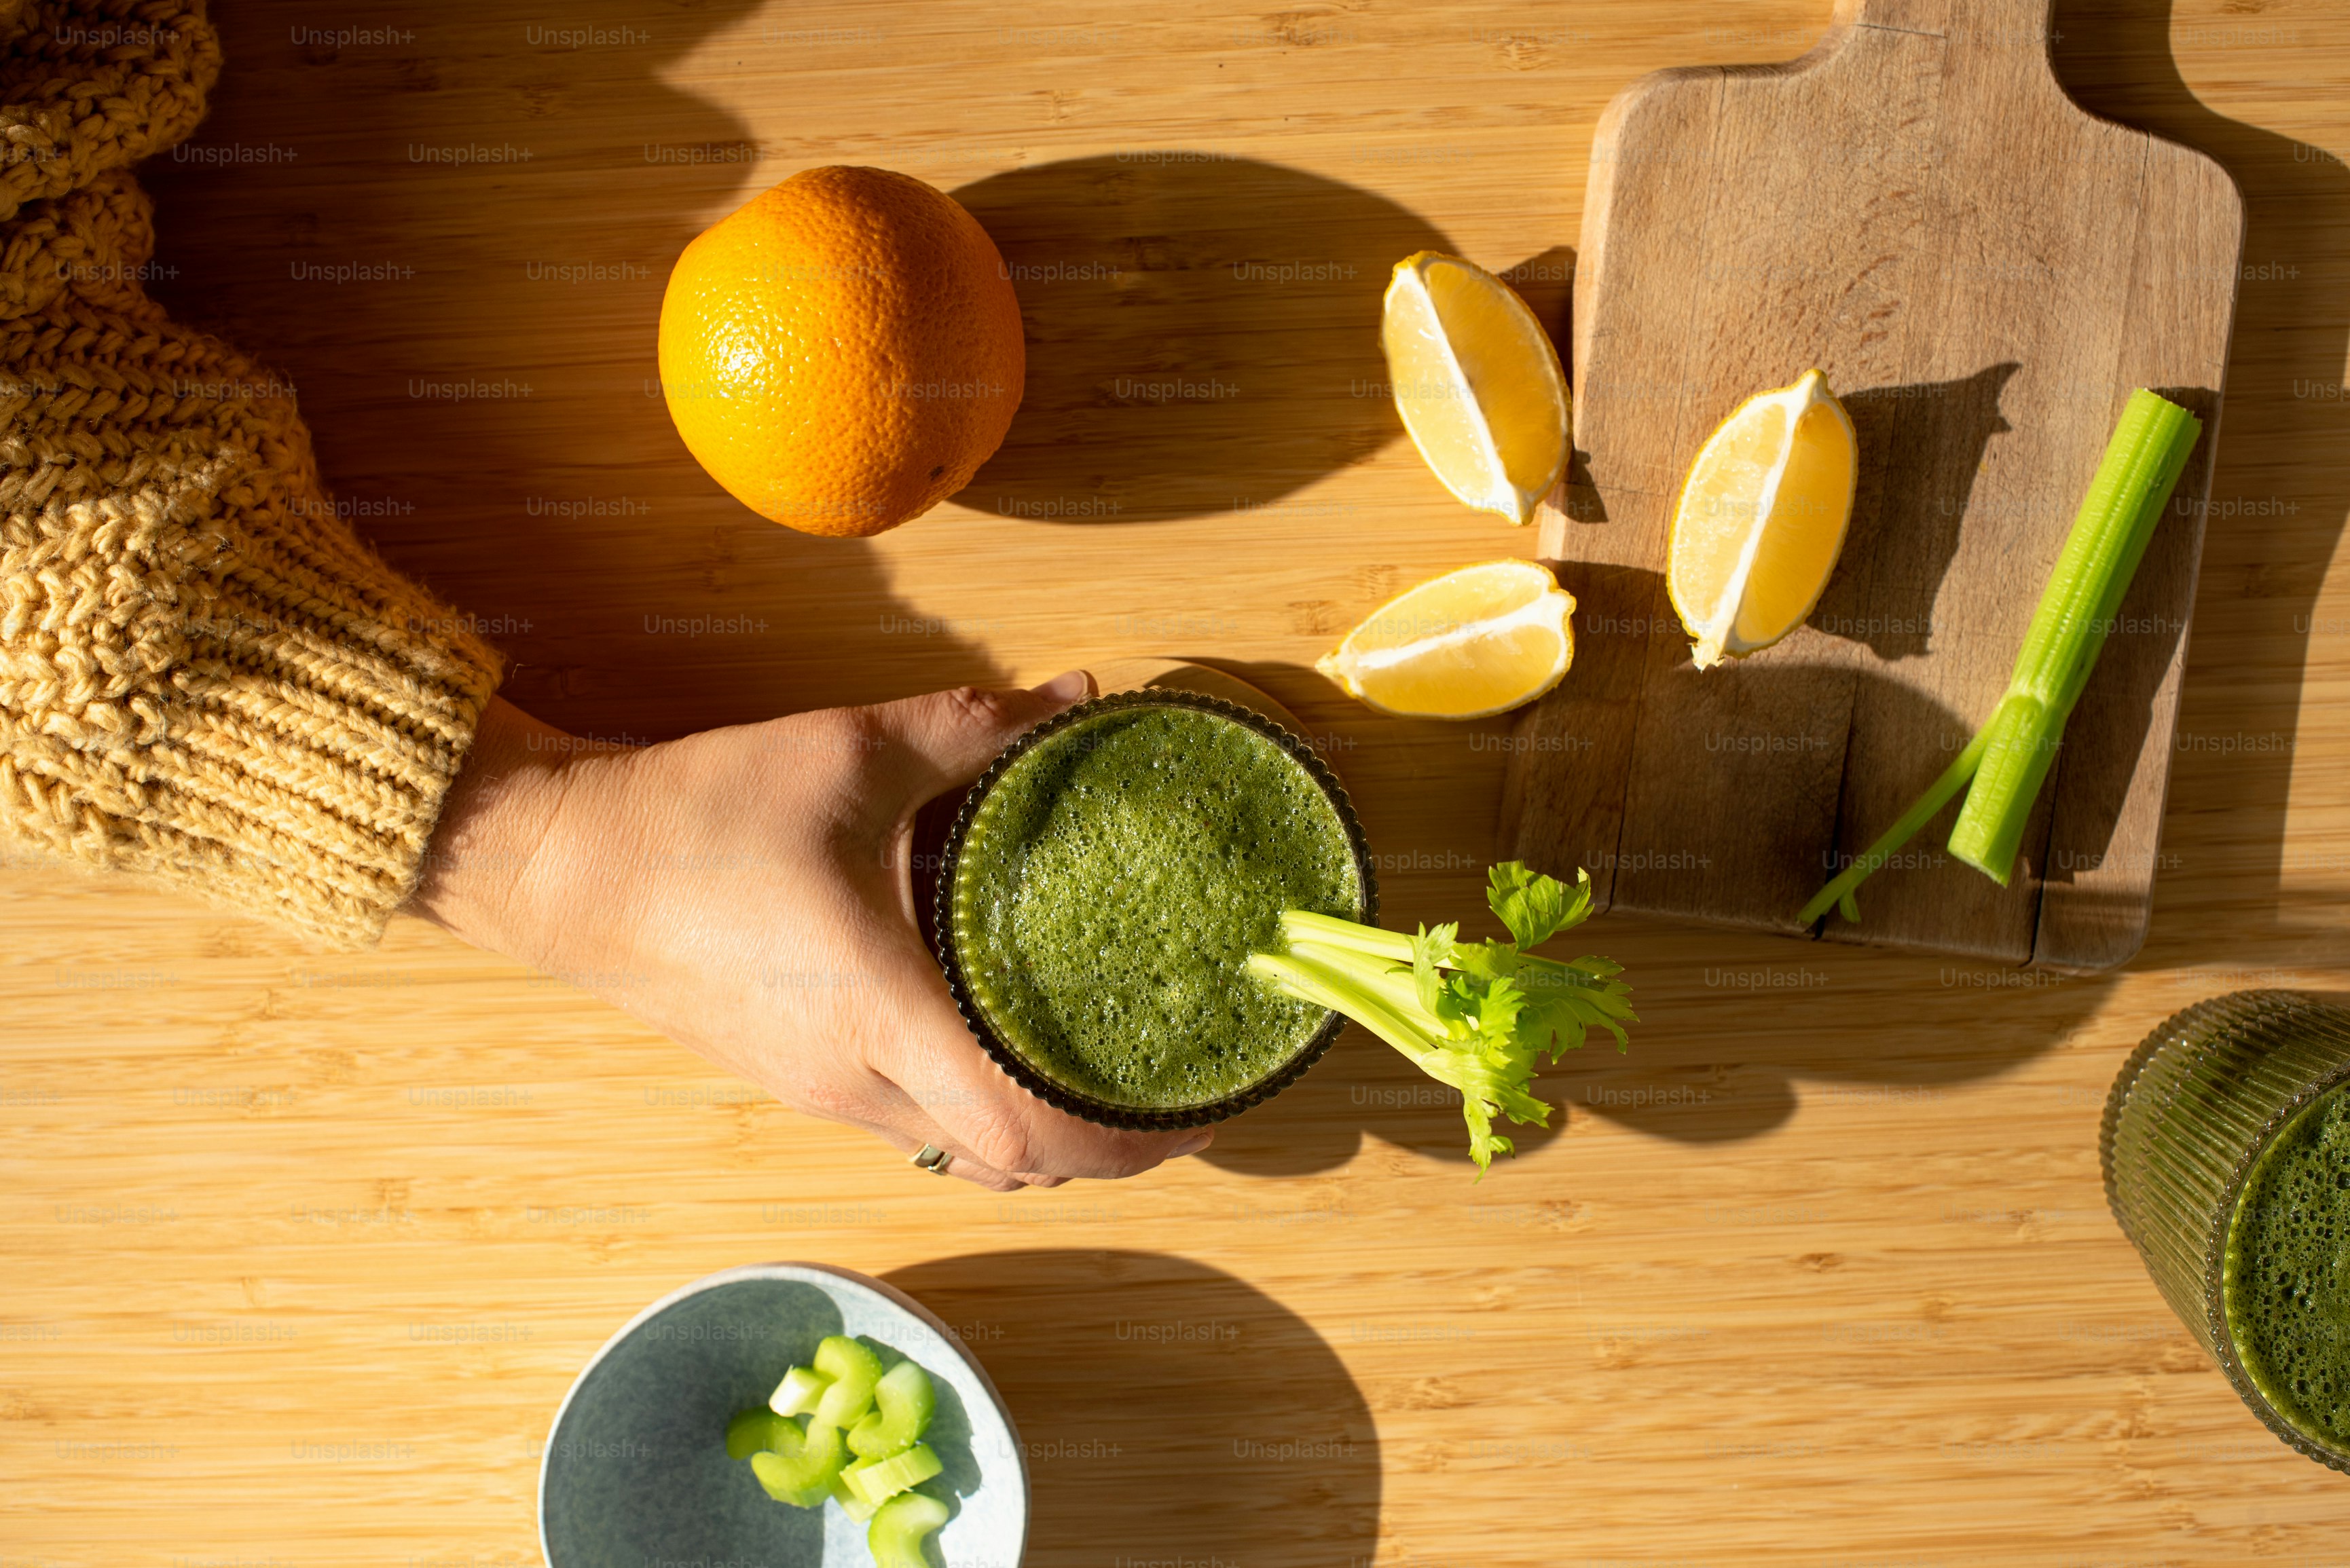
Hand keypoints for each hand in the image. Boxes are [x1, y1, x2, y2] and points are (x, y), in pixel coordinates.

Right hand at [408, 675, 1212, 1189]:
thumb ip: (974, 728)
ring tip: (1102, 1070)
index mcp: (883, 1014)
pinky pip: (911, 1123)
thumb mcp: (847, 753)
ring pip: (956, 1153)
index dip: (1123, 1145)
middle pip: (1008, 1166)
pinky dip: (976, 1110)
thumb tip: (1078, 695)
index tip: (1193, 1111)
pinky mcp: (793, 1078)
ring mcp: (818, 1092)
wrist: (563, 871)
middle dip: (1102, 1150)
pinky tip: (1002, 1042)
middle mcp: (855, 1080)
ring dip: (1036, 1134)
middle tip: (1168, 1091)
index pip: (1026, 1136)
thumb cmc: (701, 815)